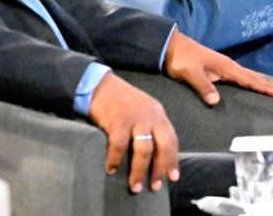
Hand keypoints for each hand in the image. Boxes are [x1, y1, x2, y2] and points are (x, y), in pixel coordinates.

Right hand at [88, 72, 178, 193]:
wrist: (99, 85)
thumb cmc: (120, 101)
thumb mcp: (142, 110)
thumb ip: (150, 127)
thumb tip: (154, 157)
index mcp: (158, 113)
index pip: (172, 139)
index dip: (172, 160)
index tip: (173, 178)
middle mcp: (151, 115)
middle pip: (163, 146)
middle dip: (160, 169)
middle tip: (155, 186)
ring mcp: (135, 118)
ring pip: (144, 150)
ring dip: (139, 171)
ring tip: (135, 186)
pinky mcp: (118, 121)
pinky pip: (119, 146)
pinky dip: (115, 160)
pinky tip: (110, 170)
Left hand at [163, 31, 272, 105]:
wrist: (171, 46)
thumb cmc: (181, 59)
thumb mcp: (190, 73)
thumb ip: (203, 86)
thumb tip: (216, 101)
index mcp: (227, 68)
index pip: (253, 81)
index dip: (269, 89)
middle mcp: (231, 68)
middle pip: (259, 80)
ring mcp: (228, 69)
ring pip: (254, 79)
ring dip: (270, 87)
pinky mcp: (222, 71)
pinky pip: (246, 79)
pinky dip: (258, 85)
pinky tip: (261, 89)